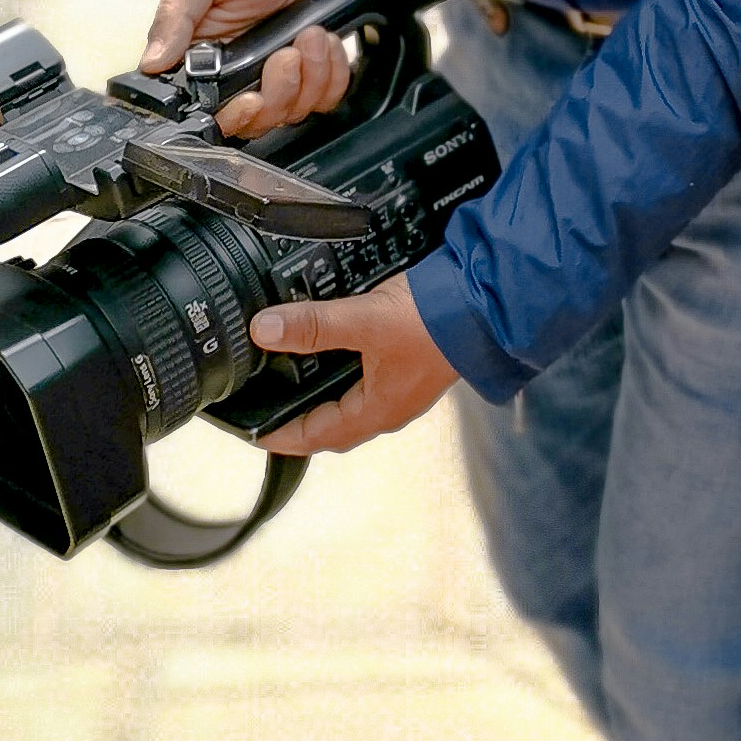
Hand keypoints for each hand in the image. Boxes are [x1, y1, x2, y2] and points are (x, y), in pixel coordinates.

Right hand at [139, 0, 348, 132]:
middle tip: (285, 55)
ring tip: (310, 35)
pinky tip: (325, 41)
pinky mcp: (312, 67)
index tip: (249, 99)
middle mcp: (236, 71)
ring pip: (293, 110)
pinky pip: (327, 96)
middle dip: (278, 94)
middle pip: (257, 120)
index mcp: (200, 56)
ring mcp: (276, 71)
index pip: (208, 111)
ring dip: (310, 77)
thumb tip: (152, 62)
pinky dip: (332, 74)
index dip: (233, 116)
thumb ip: (175, 16)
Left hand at [251, 273, 456, 452]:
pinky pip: (369, 381)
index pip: (316, 436)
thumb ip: (314, 325)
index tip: (252, 434)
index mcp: (377, 410)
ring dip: (324, 399)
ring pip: (353, 404)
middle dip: (301, 423)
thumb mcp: (364, 321)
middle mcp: (391, 406)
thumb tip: (264, 330)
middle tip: (269, 411)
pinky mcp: (413, 364)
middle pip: (334, 426)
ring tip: (294, 383)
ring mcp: (404, 387)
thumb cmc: (434, 322)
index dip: (280, 436)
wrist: (487, 304)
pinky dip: (345, 374)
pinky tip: (336, 352)